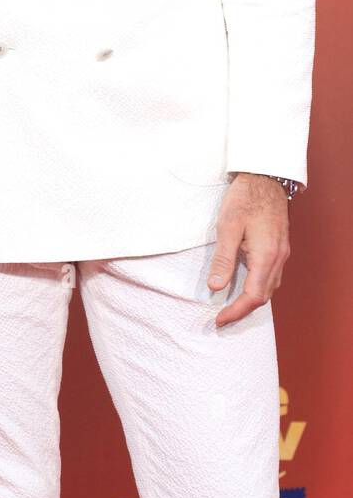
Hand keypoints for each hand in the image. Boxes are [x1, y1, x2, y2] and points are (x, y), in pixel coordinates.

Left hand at [208, 173, 290, 327]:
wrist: (265, 177)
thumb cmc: (245, 199)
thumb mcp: (228, 227)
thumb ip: (223, 259)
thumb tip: (215, 287)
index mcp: (266, 256)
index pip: (253, 296)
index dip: (236, 311)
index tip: (219, 320)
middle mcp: (278, 259)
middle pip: (263, 296)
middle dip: (243, 310)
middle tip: (222, 317)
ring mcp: (281, 253)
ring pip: (269, 287)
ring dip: (251, 299)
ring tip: (231, 305)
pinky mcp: (279, 247)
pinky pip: (271, 276)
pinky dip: (258, 286)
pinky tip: (245, 284)